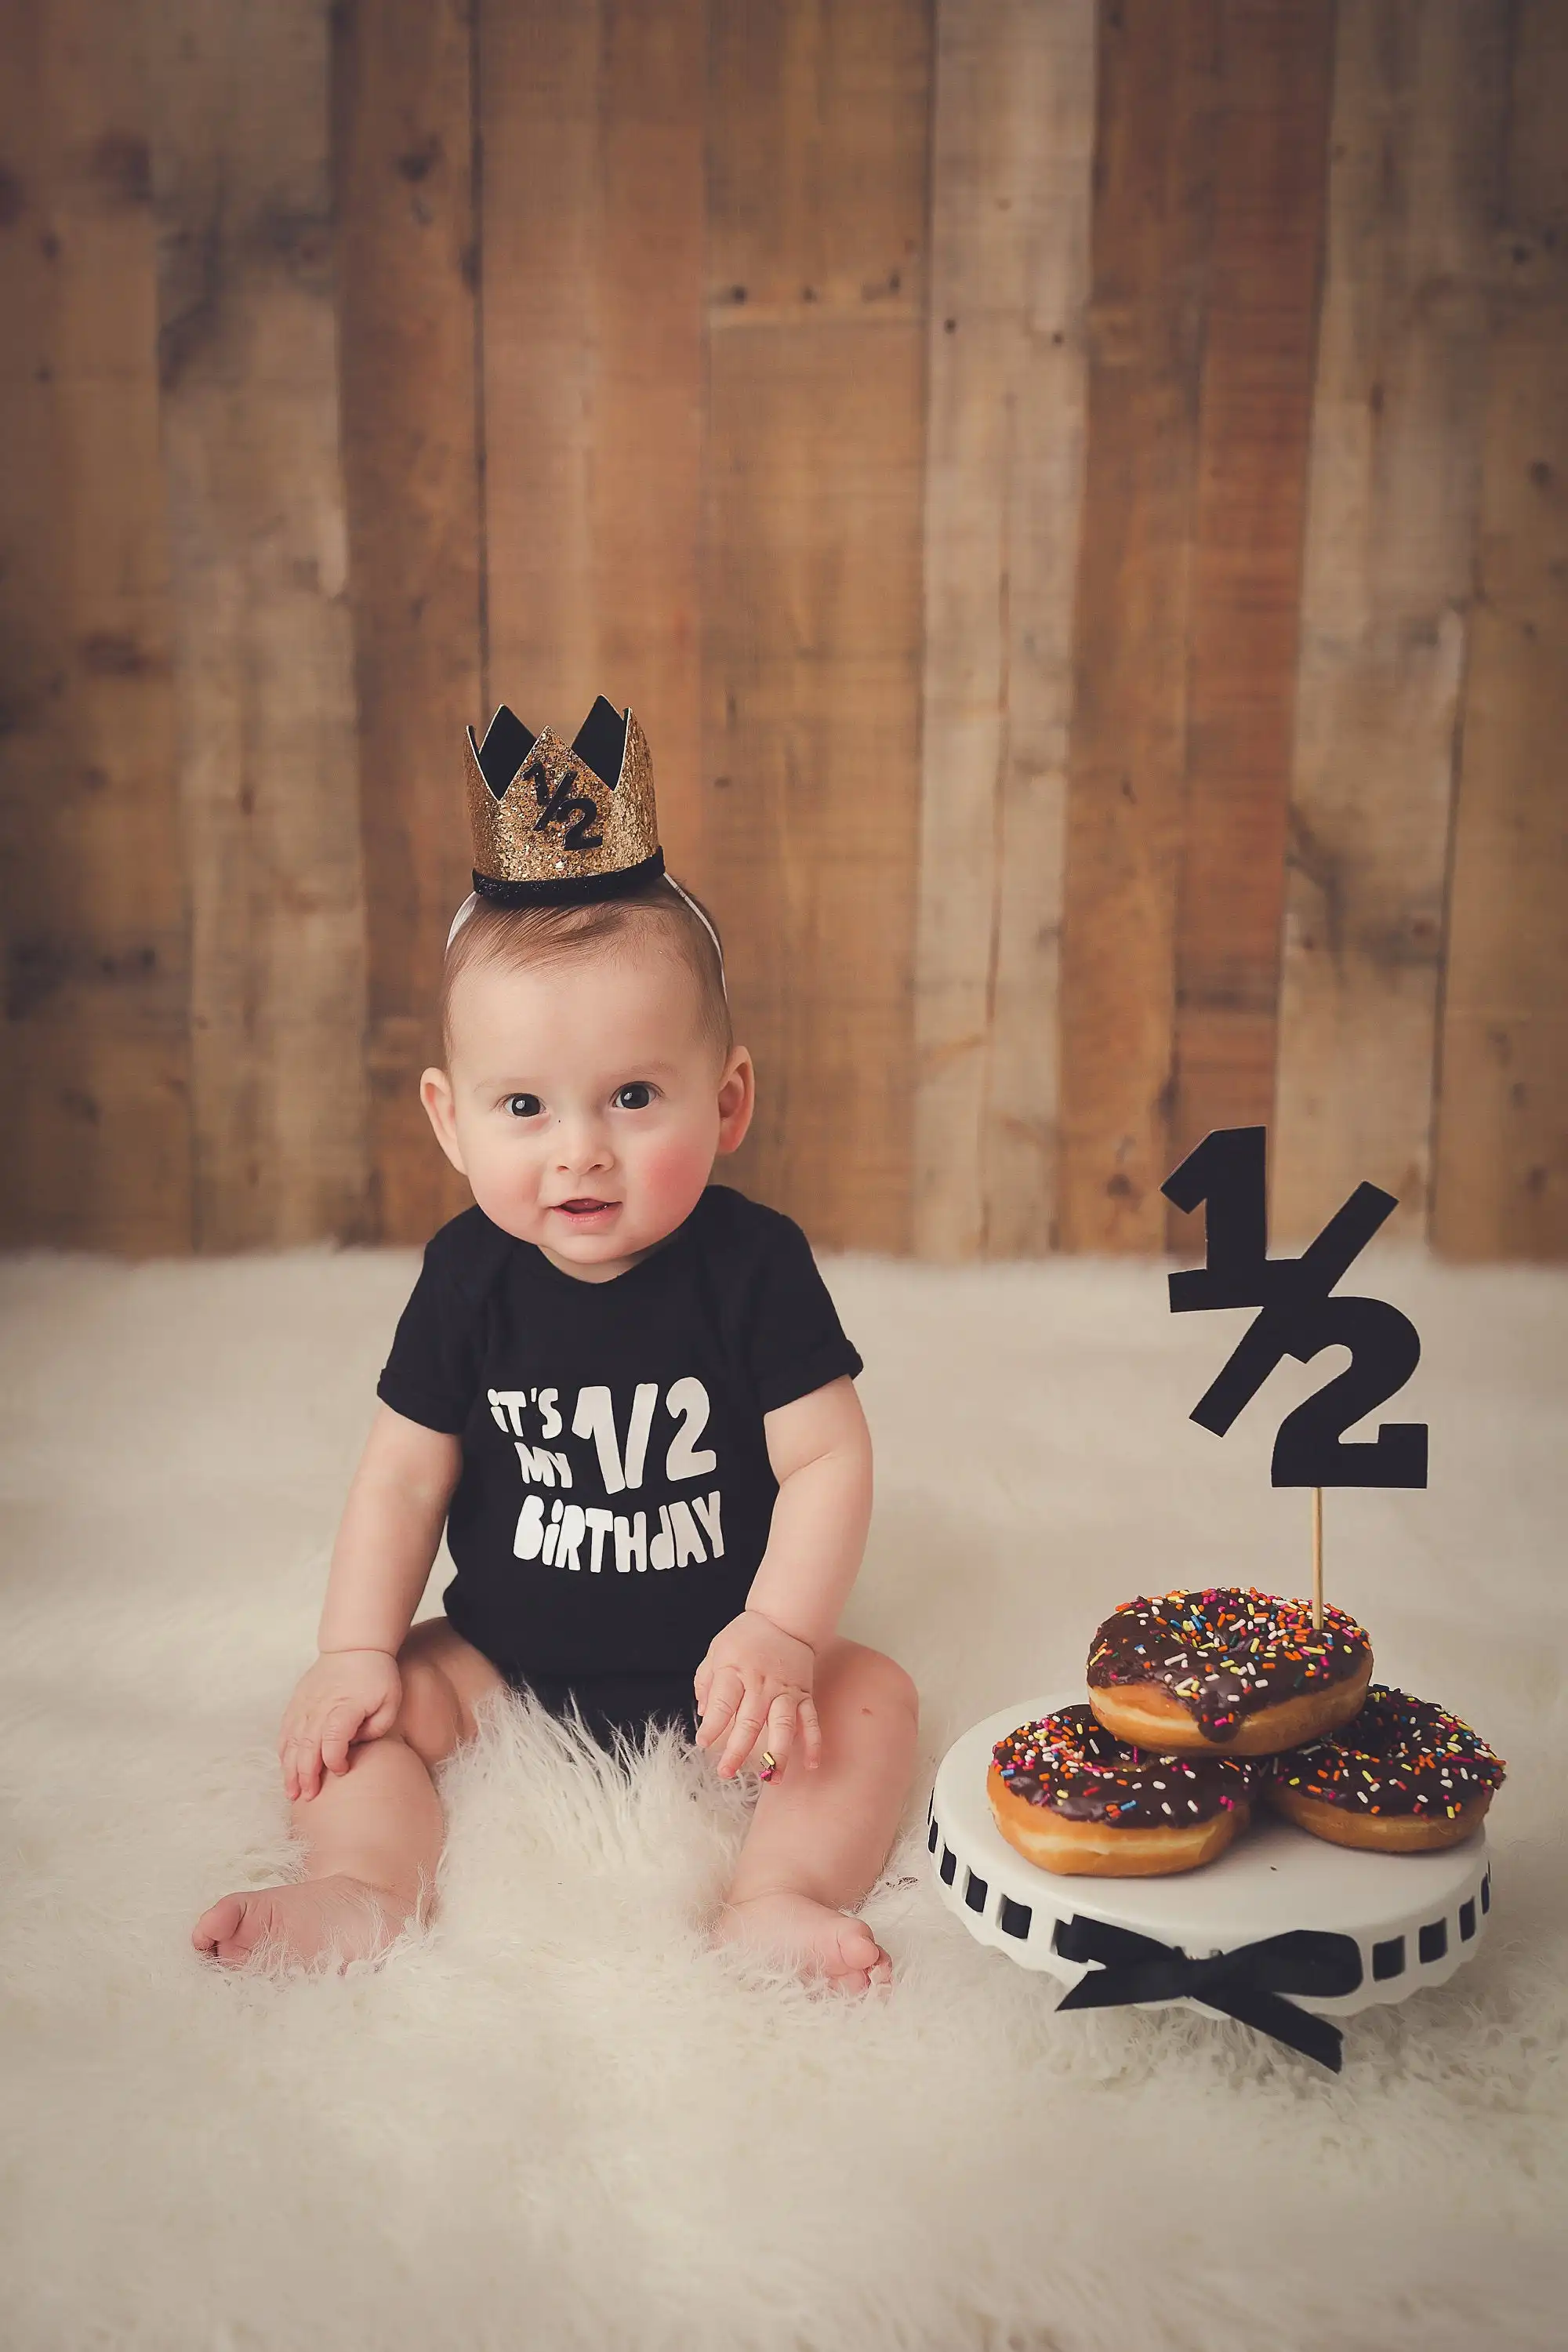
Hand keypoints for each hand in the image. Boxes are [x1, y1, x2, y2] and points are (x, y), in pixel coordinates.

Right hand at [279, 1649, 402, 1800]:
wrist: (354, 1645)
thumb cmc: (377, 1675)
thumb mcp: (390, 1700)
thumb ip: (378, 1728)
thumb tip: (357, 1745)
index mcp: (344, 1707)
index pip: (333, 1739)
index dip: (334, 1760)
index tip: (342, 1770)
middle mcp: (320, 1707)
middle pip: (307, 1747)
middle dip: (306, 1775)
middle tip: (307, 1797)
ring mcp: (305, 1705)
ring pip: (292, 1742)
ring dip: (290, 1768)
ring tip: (292, 1792)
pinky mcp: (297, 1702)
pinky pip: (286, 1731)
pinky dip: (284, 1751)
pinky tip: (286, 1767)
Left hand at [693, 1610, 821, 1781]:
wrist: (784, 1618)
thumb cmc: (746, 1636)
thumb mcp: (717, 1650)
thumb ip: (706, 1681)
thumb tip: (704, 1713)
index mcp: (735, 1671)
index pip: (723, 1704)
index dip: (712, 1726)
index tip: (703, 1743)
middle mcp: (761, 1684)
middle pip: (750, 1721)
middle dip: (737, 1750)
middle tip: (726, 1772)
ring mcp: (785, 1691)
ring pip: (783, 1726)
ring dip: (777, 1754)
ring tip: (770, 1778)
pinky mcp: (804, 1695)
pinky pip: (810, 1721)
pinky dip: (813, 1742)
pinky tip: (810, 1764)